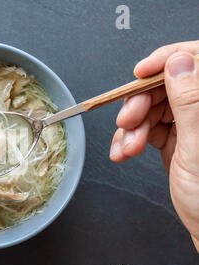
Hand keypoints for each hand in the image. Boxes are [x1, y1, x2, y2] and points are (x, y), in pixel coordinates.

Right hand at [109, 40, 198, 251]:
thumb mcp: (196, 148)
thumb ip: (189, 103)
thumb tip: (178, 63)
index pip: (195, 61)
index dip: (167, 60)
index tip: (141, 72)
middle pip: (165, 86)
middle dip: (139, 104)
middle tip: (128, 121)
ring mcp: (189, 123)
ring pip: (151, 107)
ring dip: (131, 127)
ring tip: (127, 147)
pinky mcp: (173, 137)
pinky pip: (145, 126)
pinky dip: (129, 138)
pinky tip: (124, 151)